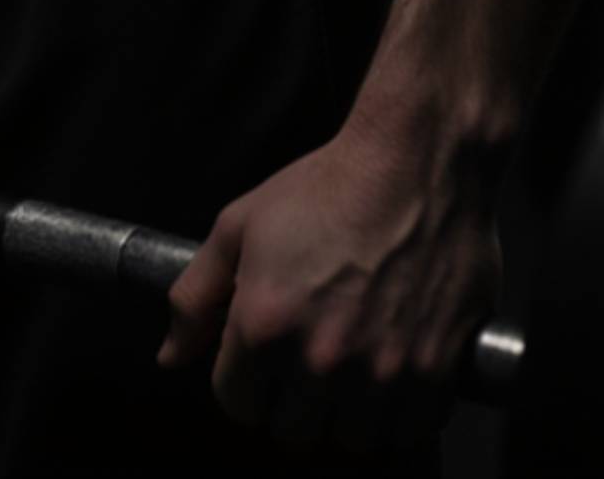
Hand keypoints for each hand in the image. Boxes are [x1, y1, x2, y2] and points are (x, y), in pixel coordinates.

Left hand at [155, 117, 502, 461]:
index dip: (246, 380)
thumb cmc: (326, 186)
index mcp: (263, 325)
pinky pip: (406, 434)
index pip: (238, 403)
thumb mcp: (239, 224)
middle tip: (310, 357)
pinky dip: (399, 416)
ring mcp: (380, 373)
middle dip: (294, 399)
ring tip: (352, 368)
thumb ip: (196, 295)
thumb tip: (169, 356)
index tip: (264, 358)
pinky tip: (392, 373)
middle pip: (293, 430)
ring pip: (350, 441)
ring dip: (347, 414)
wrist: (415, 162)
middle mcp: (319, 360)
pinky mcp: (433, 374)